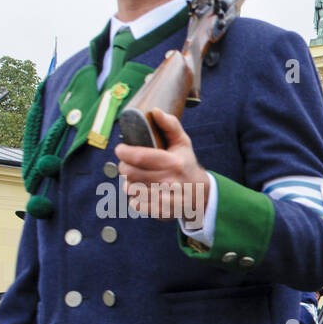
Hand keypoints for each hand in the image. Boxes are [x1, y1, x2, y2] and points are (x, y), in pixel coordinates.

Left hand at [114, 109, 208, 228]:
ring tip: (137, 178)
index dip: (124, 152)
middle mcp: (169, 182)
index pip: (139, 156)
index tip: (121, 149)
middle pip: (130, 173)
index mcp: (173, 163)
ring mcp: (164, 199)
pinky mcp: (160, 212)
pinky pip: (135, 204)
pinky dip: (135, 197)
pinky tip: (143, 192)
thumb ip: (170, 126)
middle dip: (124, 166)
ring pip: (130, 188)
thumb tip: (155, 111)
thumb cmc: (187, 166)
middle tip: (128, 164)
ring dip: (129, 182)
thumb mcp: (183, 144)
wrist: (201, 196)